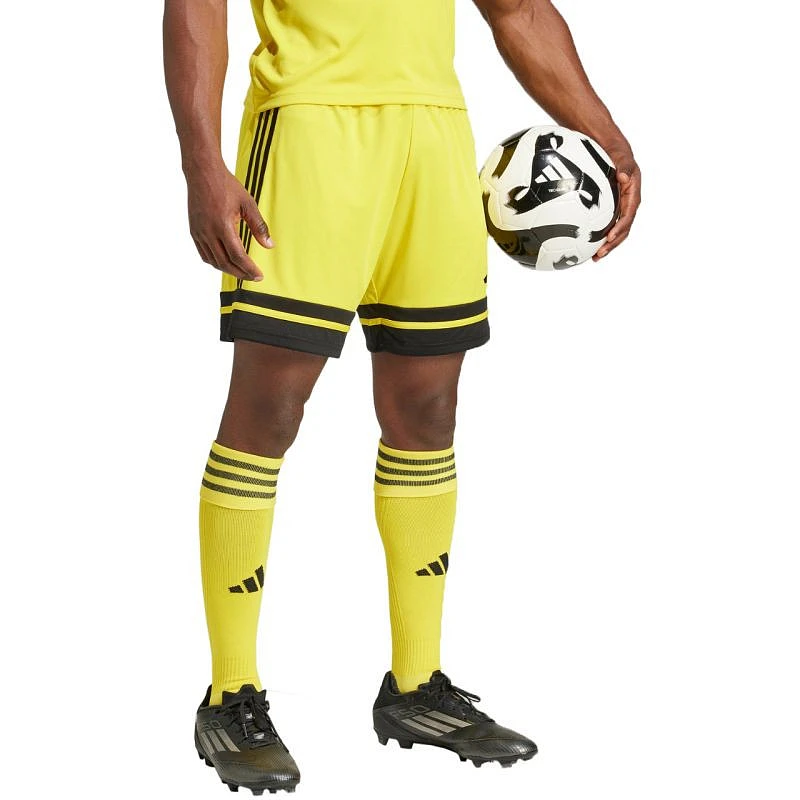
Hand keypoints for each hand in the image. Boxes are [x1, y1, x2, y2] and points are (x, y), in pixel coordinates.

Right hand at [186, 165, 272, 280]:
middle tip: (253, 277)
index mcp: (223, 225)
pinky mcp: (194, 231)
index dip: (249, 269)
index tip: (259, 275)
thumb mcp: (248, 203)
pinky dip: (216, 262)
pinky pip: (204, 254)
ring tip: (241, 272)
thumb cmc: (226, 185)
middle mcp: (208, 232)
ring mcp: (199, 232)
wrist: (202, 172)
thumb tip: (269, 245)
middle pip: (225, 263)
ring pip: (213, 261)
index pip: (237, 256)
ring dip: (228, 270)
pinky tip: (226, 262)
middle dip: (240, 273)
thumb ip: (259, 226)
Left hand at [593, 144, 640, 260]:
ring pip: (615, 232)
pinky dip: (599, 237)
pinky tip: (586, 246)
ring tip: (594, 258)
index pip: (628, 217)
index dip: (620, 229)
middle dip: (612, 244)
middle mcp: (628, 207)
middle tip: (599, 254)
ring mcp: (620, 210)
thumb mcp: (623, 159)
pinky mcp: (612, 212)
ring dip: (607, 246)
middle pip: (622, 230)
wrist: (616, 154)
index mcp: (632, 197)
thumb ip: (625, 167)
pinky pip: (607, 227)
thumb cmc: (619, 156)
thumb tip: (623, 177)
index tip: (610, 237)